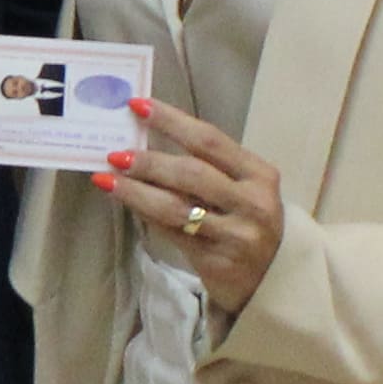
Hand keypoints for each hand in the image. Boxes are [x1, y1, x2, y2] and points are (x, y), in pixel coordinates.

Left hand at [100, 99, 289, 313]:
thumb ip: (210, 168)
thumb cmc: (251, 222)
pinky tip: (127, 204)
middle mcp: (252, 203)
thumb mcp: (245, 189)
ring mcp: (236, 236)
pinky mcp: (217, 262)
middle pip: (192, 174)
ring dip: (137, 192)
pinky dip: (146, 216)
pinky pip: (172, 234)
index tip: (138, 106)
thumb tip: (148, 142)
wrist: (275, 278)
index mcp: (260, 175)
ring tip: (107, 179)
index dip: (172, 121)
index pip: (210, 140)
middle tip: (115, 154)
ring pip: (176, 208)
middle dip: (149, 162)